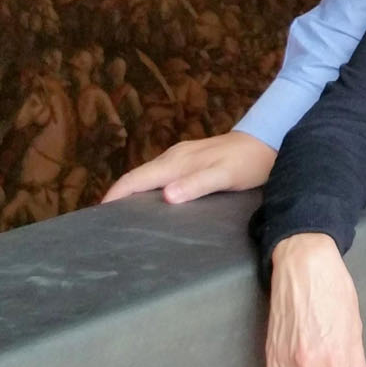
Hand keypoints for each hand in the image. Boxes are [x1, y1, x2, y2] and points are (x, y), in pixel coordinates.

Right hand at [100, 130, 274, 204]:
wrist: (267, 142)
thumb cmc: (247, 162)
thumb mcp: (224, 175)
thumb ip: (197, 184)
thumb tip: (166, 196)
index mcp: (176, 162)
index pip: (136, 179)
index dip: (115, 195)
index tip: (98, 216)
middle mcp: (173, 157)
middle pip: (136, 177)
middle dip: (117, 196)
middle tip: (104, 224)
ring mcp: (180, 158)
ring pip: (147, 177)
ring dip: (131, 194)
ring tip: (121, 218)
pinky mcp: (188, 162)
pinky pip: (159, 177)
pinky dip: (147, 190)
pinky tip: (150, 203)